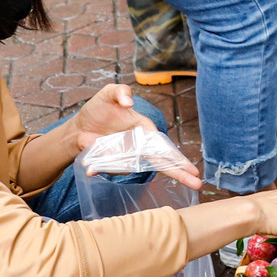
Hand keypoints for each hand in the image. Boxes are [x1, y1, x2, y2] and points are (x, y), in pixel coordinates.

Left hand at [73, 84, 202, 188]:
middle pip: (163, 162)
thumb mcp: (109, 92)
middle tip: (197, 184)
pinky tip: (90, 168)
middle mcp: (140, 145)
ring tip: (123, 160)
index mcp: (144, 129)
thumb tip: (129, 103)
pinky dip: (100, 168)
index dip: (177, 156)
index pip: (164, 145)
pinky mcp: (115, 164)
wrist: (79, 127)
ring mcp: (128, 157)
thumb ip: (121, 92)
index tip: (192, 169)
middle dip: (180, 173)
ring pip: (136, 168)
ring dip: (125, 169)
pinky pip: (114, 170)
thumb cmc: (99, 107)